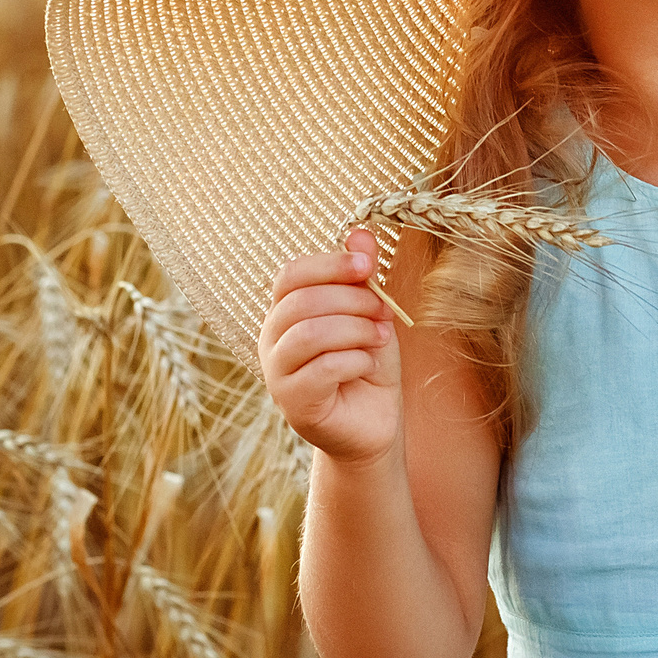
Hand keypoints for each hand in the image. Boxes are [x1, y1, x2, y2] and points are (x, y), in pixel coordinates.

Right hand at [259, 226, 401, 466]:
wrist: (373, 425)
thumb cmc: (367, 366)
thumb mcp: (370, 315)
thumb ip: (362, 278)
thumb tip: (360, 233)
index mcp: (285, 312)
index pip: (291, 275)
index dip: (329, 264)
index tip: (368, 265)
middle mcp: (273, 340)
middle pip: (301, 301)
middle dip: (351, 300)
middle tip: (384, 311)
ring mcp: (277, 373)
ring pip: (308, 333)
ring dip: (354, 329)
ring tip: (380, 337)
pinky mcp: (293, 404)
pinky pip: (320, 369)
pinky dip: (353, 359)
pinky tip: (368, 364)